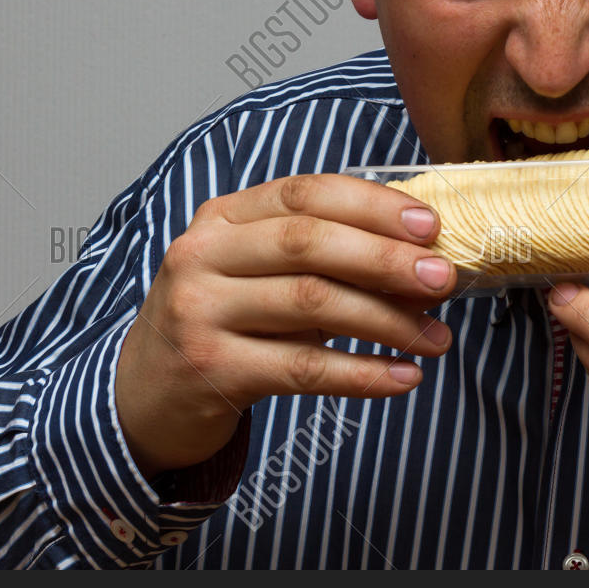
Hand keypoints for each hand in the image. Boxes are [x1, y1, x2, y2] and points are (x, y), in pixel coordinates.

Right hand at [116, 174, 455, 479]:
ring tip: (437, 338)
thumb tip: (422, 258)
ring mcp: (201, 311)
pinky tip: (404, 378)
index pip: (306, 193)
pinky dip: (362, 373)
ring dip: (387, 321)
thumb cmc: (224, 323)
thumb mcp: (258, 274)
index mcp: (224, 217)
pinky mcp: (211, 369)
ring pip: (312, 303)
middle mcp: (204, 255)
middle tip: (444, 279)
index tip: (430, 227)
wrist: (144, 395)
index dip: (373, 206)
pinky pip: (302, 368)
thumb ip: (324, 257)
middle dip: (387, 259)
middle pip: (309, 242)